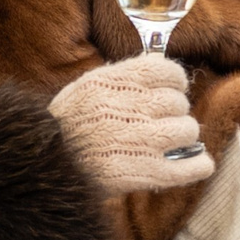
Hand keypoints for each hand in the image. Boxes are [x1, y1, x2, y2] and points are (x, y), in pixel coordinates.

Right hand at [47, 53, 213, 193]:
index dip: (175, 80)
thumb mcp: (87, 88)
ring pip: (187, 130)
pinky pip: (188, 167)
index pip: (165, 70)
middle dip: (174, 112)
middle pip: (178, 102)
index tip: (173, 89)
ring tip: (169, 143)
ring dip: (183, 137)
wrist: (40, 166)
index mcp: (111, 83)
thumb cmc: (68, 125)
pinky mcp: (141, 173)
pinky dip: (198, 165)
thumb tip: (162, 66)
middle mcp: (126, 108)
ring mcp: (136, 141)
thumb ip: (124, 77)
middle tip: (161, 122)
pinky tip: (200, 164)